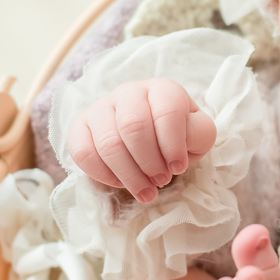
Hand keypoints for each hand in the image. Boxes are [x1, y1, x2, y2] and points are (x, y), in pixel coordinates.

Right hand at [67, 78, 216, 203]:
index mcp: (163, 89)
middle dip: (149, 162)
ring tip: (145, 190)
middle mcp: (129, 92)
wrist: (151, 136)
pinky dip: (103, 175)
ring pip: (108, 143)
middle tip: (161, 181)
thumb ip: (198, 135)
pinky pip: (83, 152)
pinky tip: (121, 183)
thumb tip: (176, 153)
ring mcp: (102, 107)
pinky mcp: (80, 126)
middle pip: (133, 127)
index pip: (167, 111)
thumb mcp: (199, 133)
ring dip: (129, 175)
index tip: (178, 168)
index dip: (173, 145)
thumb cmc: (178, 134)